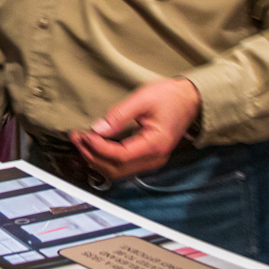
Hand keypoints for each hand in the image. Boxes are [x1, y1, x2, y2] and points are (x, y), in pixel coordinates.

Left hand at [70, 78, 201, 178]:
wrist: (190, 100)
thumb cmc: (170, 97)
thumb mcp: (143, 99)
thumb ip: (119, 115)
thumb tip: (98, 129)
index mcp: (155, 145)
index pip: (120, 156)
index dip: (98, 147)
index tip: (84, 134)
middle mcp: (154, 159)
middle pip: (115, 169)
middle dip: (92, 155)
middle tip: (78, 138)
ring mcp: (151, 161)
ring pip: (117, 171)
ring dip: (97, 159)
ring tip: (83, 141)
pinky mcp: (147, 158)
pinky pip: (123, 166)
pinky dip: (106, 159)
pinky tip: (95, 146)